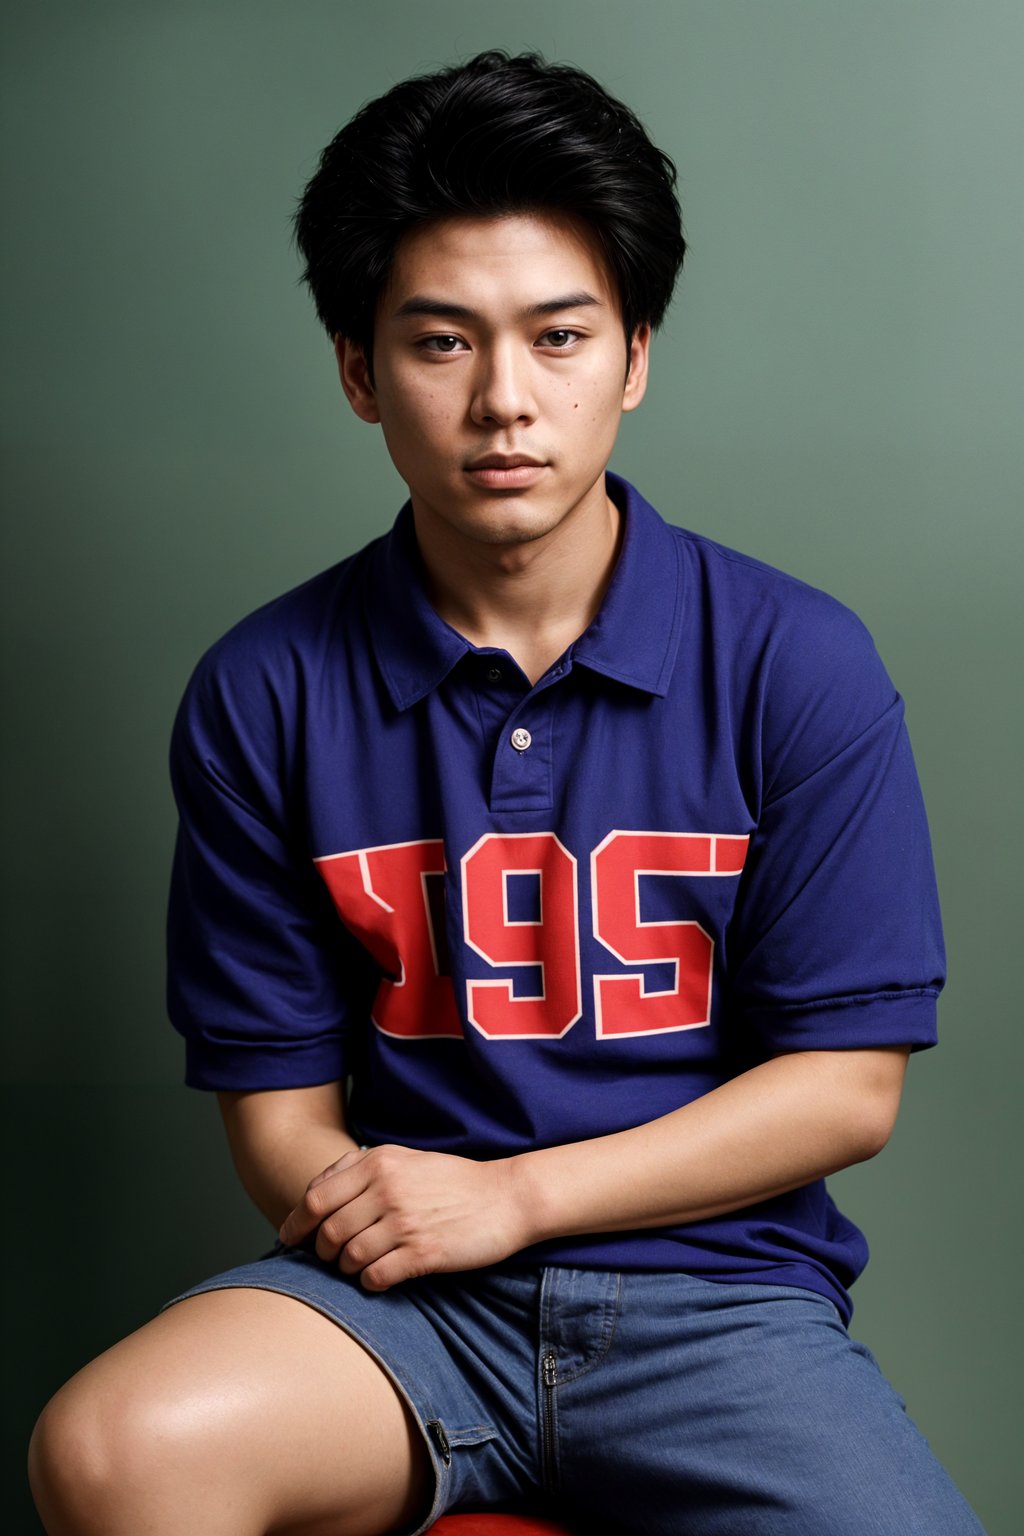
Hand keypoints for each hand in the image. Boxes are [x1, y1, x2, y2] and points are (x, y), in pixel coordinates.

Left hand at [278, 1143, 530, 1290]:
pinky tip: (380, 1276)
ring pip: (347, 1257)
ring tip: (358, 1265)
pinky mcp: (423, 1254)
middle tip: (329, 1258)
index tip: (291, 1238)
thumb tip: (315, 1193)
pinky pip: (374, 1277)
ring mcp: (404, 1223)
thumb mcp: (405, 1159)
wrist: (506, 1198)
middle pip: (327, 1232)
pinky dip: (369, 1281)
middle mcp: (387, 1190)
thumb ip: (361, 1169)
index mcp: (379, 1163)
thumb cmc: (452, 1181)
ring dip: (346, 1268)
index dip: (296, 1223)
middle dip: (321, 1251)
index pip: (316, 1198)